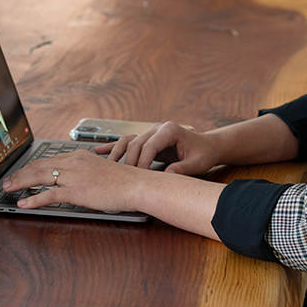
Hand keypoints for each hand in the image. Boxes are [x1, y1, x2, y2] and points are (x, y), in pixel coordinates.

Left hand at [1, 150, 148, 212]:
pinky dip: (33, 199)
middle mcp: (73, 162)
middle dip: (20, 173)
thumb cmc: (123, 181)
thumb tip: (73, 181)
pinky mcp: (76, 191)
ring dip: (20, 183)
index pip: (48, 160)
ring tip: (8, 189)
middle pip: (38, 165)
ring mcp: (73, 176)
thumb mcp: (100, 170)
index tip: (21, 171)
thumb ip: (84, 172)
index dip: (31, 166)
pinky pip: (49, 195)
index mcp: (78, 156)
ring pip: (39, 177)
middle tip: (7, 180)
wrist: (135, 185)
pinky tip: (24, 203)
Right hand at [95, 121, 220, 174]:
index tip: (139, 177)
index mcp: (170, 130)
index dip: (142, 162)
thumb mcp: (197, 163)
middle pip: (136, 143)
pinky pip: (128, 142)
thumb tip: (168, 176)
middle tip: (124, 179)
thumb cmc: (203, 153)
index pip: (149, 145)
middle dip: (129, 161)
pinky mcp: (147, 138)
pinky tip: (99, 151)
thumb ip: (183, 169)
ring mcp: (151, 132)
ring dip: (116, 153)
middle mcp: (158, 128)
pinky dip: (114, 147)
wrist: (207, 146)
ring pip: (128, 141)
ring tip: (105, 166)